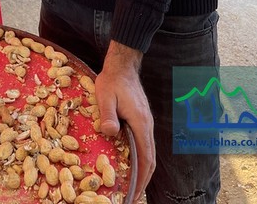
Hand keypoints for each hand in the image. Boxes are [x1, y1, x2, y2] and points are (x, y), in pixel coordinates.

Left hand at [95, 42, 154, 201]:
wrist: (122, 65)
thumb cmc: (112, 81)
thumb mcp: (105, 96)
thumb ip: (108, 115)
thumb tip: (109, 132)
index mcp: (140, 123)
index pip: (146, 158)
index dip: (141, 178)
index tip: (134, 194)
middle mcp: (147, 126)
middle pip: (151, 160)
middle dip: (144, 180)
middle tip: (133, 196)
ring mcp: (146, 123)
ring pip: (149, 152)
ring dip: (143, 170)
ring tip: (133, 185)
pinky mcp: (142, 120)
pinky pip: (145, 144)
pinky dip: (141, 158)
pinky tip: (132, 163)